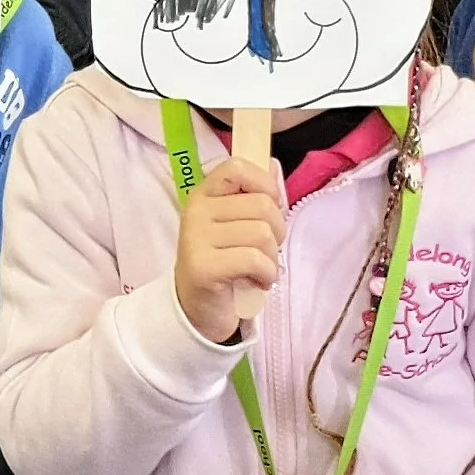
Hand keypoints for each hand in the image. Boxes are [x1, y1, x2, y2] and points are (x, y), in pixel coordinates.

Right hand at [174, 158, 285, 343]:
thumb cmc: (224, 261)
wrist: (197, 308)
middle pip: (262, 205)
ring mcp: (196, 238)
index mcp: (205, 194)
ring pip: (262, 234)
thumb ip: (252, 196)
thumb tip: (274, 167)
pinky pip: (254, 259)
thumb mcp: (234, 225)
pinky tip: (259, 282)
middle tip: (268, 249)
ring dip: (272, 257)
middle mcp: (197, 211)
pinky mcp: (204, 267)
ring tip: (261, 269)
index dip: (265, 184)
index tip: (270, 207)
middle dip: (278, 231)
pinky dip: (267, 274)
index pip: (237, 167)